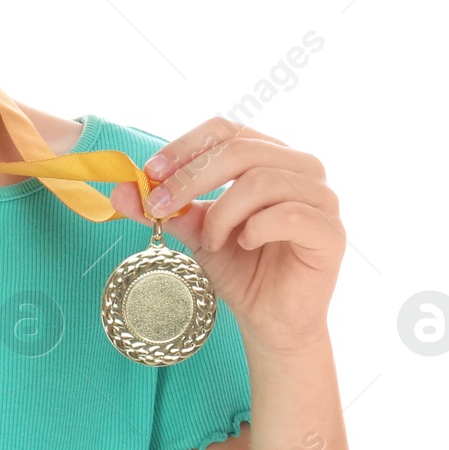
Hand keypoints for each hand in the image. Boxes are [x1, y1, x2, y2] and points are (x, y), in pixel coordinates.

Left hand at [106, 118, 342, 355]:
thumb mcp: (193, 230)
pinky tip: (244, 245)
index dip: (185, 148)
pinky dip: (255, 229)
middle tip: (161, 206)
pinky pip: (289, 214)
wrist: (269, 319)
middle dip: (191, 178)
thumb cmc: (238, 267)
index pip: (225, 130)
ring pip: (261, 180)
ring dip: (223, 212)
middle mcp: (301, 167)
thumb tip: (118, 188)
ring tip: (212, 241)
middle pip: (239, 149)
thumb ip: (163, 207)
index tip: (150, 174)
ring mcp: (322, 197)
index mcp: (269, 155)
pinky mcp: (330, 231)